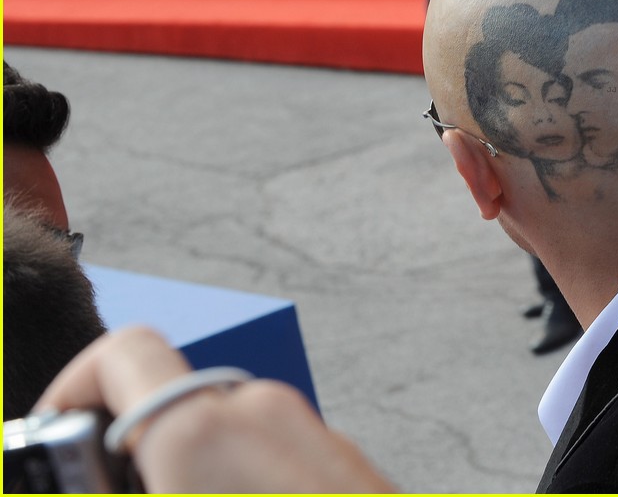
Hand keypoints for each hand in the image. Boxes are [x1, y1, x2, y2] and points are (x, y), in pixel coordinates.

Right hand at [35, 327, 395, 492]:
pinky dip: (236, 484)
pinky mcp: (345, 460)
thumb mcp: (178, 491)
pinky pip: (270, 458)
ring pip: (221, 434)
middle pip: (170, 402)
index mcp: (202, 425)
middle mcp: (260, 411)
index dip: (73, 387)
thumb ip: (123, 487)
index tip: (53, 441)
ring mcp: (312, 432)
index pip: (123, 353)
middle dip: (130, 456)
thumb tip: (96, 481)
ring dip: (187, 475)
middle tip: (115, 493)